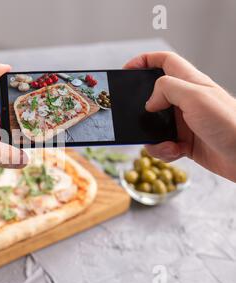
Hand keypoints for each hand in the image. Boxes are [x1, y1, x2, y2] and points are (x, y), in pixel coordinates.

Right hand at [124, 51, 235, 181]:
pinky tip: (175, 152)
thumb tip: (149, 101)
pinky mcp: (185, 142)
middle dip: (141, 108)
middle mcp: (186, 100)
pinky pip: (162, 144)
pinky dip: (163, 151)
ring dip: (153, 137)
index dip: (144, 61)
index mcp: (190, 83)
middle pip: (153, 96)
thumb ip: (167, 89)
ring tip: (165, 144)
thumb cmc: (229, 123)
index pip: (164, 61)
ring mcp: (185, 122)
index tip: (126, 69)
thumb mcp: (196, 97)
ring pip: (154, 125)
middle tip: (133, 116)